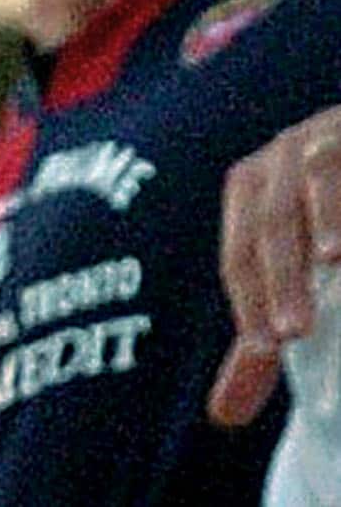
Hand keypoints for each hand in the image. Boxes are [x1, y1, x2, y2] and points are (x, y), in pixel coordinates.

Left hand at [211, 107, 340, 426]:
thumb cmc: (324, 223)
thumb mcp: (293, 277)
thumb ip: (263, 341)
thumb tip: (223, 416)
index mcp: (251, 188)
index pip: (240, 253)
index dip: (249, 299)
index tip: (266, 347)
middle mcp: (283, 156)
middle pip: (273, 222)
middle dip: (282, 277)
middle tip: (292, 332)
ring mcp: (328, 135)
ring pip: (320, 178)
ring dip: (327, 220)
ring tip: (332, 262)